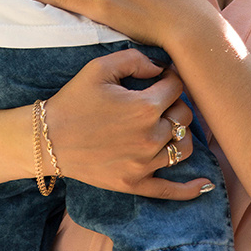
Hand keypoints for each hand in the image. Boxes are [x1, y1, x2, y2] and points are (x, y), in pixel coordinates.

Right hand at [44, 49, 212, 198]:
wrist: (47, 139)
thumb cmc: (73, 100)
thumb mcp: (99, 68)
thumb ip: (135, 59)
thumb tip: (160, 67)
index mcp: (144, 107)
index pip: (177, 87)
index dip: (170, 78)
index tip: (161, 77)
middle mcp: (150, 137)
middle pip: (184, 117)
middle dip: (176, 104)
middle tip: (160, 100)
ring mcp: (144, 164)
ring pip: (184, 148)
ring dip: (181, 134)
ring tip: (168, 126)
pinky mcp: (135, 184)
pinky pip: (171, 190)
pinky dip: (191, 188)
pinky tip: (204, 184)